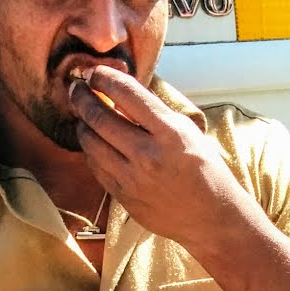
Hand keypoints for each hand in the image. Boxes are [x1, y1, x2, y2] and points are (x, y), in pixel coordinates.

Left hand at [69, 67, 252, 252]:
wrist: (212, 218)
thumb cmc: (205, 170)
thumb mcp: (188, 132)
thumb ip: (155, 114)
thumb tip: (119, 95)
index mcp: (170, 133)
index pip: (127, 94)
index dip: (104, 77)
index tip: (95, 72)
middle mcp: (148, 155)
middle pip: (99, 117)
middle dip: (82, 97)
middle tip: (77, 89)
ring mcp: (133, 179)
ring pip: (90, 142)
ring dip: (83, 124)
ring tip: (84, 116)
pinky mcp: (124, 197)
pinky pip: (95, 167)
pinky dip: (91, 150)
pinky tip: (95, 143)